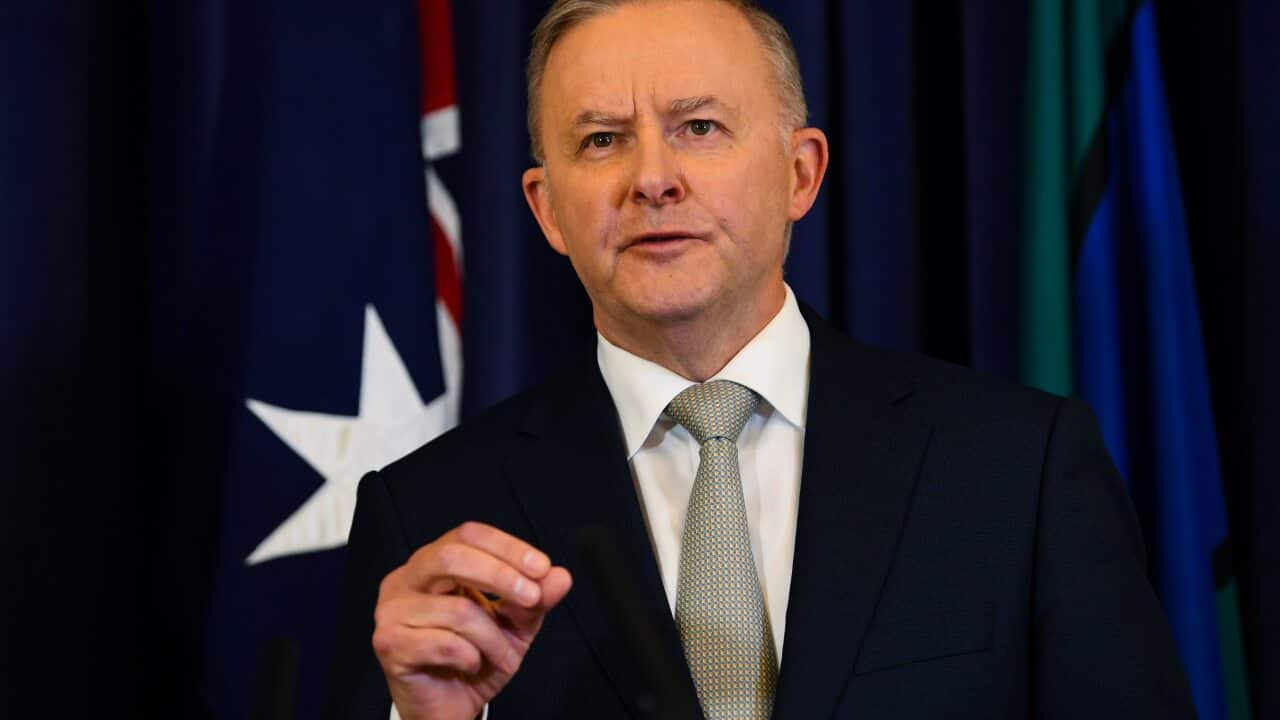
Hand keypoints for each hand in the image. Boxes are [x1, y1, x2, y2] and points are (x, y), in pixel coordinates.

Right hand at [372, 522, 572, 719]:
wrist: (449, 707)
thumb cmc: (475, 658)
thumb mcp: (515, 626)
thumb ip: (535, 599)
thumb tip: (560, 576)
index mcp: (433, 563)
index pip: (469, 534)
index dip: (508, 547)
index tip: (542, 568)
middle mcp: (406, 579)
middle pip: (452, 556)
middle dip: (500, 576)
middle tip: (533, 598)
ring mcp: (391, 610)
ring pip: (457, 610)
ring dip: (493, 638)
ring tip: (502, 655)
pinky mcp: (388, 643)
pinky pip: (443, 643)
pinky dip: (470, 658)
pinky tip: (469, 665)